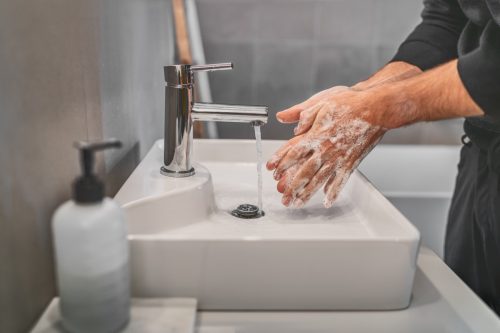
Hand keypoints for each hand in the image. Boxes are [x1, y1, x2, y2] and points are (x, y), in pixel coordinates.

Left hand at [267, 89, 386, 207]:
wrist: (376, 108)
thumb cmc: (350, 103)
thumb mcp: (322, 101)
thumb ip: (304, 114)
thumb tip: (289, 122)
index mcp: (317, 134)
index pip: (294, 151)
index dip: (282, 162)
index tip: (273, 171)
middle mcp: (326, 149)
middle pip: (305, 171)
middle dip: (292, 186)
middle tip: (284, 197)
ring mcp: (339, 158)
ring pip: (320, 179)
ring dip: (308, 193)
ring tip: (298, 203)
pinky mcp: (351, 162)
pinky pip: (341, 180)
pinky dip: (334, 192)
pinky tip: (327, 200)